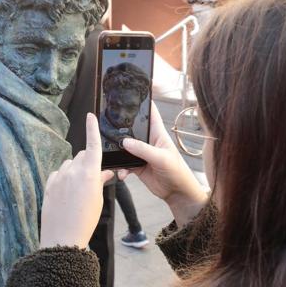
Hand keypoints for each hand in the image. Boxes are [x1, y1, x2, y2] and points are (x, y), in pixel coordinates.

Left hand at [40, 113, 114, 248]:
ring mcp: (59, 177)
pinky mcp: (49, 185)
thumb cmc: (85, 220)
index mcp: (89, 173)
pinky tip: (67, 194)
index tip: (90, 115)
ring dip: (76, 170)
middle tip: (94, 177)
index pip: (92, 145)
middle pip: (83, 155)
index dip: (92, 129)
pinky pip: (58, 174)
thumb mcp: (98, 200)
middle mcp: (73, 171)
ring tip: (79, 191)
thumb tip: (104, 172)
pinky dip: (64, 178)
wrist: (63, 238)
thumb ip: (100, 181)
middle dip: (89, 161)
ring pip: (70, 164)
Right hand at [118, 102, 207, 226]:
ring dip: (118, 152)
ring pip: (125, 147)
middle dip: (121, 129)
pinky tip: (122, 174)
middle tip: (109, 128)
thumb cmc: (176, 172)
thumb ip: (143, 149)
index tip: (130, 94)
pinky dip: (121, 168)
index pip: (150, 113)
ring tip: (113, 156)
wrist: (176, 192)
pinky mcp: (137, 166)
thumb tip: (125, 142)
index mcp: (158, 133)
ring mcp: (142, 153)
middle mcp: (148, 141)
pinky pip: (124, 163)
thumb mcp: (161, 158)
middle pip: (132, 129)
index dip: (142, 103)